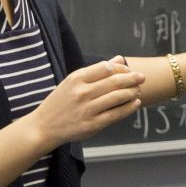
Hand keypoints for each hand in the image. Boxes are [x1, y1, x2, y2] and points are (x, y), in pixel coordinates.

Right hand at [26, 60, 145, 147]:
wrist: (44, 127)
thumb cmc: (60, 102)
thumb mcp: (73, 82)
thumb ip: (96, 71)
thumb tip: (118, 60)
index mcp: (76, 79)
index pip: (106, 67)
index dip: (121, 68)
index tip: (128, 70)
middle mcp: (82, 93)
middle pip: (114, 82)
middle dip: (132, 78)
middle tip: (142, 77)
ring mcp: (87, 110)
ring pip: (118, 97)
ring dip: (132, 92)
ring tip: (138, 90)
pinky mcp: (93, 125)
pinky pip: (116, 114)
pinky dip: (129, 107)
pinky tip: (135, 103)